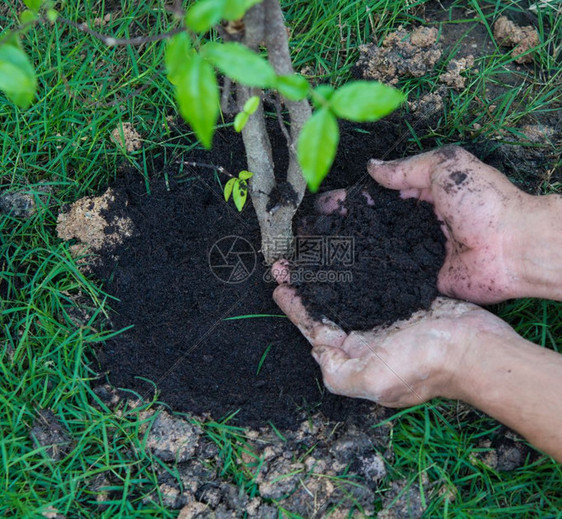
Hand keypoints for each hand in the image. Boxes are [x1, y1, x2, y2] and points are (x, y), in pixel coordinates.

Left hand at [272, 275, 516, 406]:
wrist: (477, 349)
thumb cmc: (427, 365)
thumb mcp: (375, 380)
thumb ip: (338, 372)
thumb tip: (316, 350)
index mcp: (356, 356)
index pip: (316, 329)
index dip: (296, 308)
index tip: (279, 284)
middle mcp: (367, 337)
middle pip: (329, 308)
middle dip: (307, 286)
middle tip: (289, 261)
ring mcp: (386, 316)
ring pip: (348, 291)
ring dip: (329, 273)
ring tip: (312, 251)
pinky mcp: (404, 298)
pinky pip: (373, 280)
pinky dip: (358, 267)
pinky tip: (349, 251)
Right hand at [318, 146, 546, 303]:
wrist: (513, 248)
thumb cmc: (483, 202)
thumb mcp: (446, 167)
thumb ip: (406, 168)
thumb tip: (371, 167)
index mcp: (419, 194)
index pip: (374, 196)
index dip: (348, 200)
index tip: (321, 205)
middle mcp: (413, 224)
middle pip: (369, 225)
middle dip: (341, 227)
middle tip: (310, 233)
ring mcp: (415, 253)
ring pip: (374, 251)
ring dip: (347, 252)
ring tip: (316, 255)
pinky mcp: (420, 279)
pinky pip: (388, 276)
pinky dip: (366, 277)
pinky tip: (340, 279)